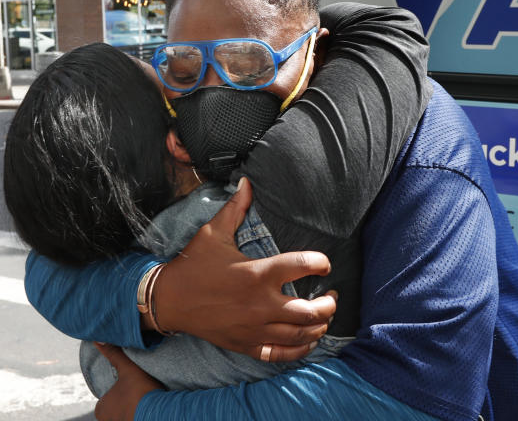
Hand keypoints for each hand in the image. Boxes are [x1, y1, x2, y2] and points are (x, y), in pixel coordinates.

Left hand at [94, 343, 161, 420]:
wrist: (159, 413)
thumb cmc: (139, 392)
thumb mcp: (128, 369)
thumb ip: (114, 355)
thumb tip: (98, 340)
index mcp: (100, 408)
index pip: (107, 396)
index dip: (120, 389)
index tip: (132, 385)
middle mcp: (106, 420)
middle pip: (116, 406)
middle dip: (126, 400)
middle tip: (139, 391)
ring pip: (126, 413)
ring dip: (134, 406)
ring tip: (146, 398)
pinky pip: (135, 416)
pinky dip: (140, 413)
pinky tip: (149, 407)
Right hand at [152, 177, 337, 361]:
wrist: (167, 301)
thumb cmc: (193, 265)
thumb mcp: (213, 233)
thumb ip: (236, 208)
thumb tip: (247, 181)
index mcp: (258, 273)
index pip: (303, 265)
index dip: (321, 263)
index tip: (325, 263)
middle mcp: (260, 303)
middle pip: (310, 310)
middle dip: (329, 304)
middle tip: (332, 295)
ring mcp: (254, 327)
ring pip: (299, 333)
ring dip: (319, 326)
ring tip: (325, 316)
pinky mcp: (246, 344)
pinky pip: (281, 353)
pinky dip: (300, 349)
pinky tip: (309, 341)